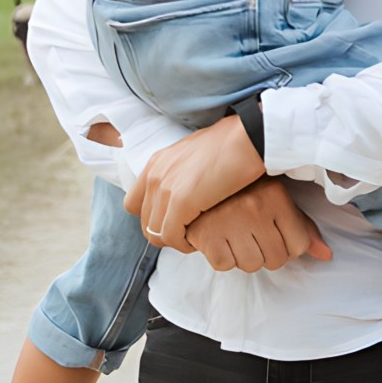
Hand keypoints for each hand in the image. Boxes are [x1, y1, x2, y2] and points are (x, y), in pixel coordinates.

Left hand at [128, 115, 263, 247]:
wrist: (248, 137)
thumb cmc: (232, 145)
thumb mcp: (195, 154)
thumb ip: (182, 171)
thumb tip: (186, 187)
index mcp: (156, 163)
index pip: (133, 204)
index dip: (152, 218)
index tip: (173, 221)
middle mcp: (155, 175)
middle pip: (144, 223)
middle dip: (165, 233)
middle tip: (187, 235)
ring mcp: (166, 188)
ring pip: (155, 233)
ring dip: (174, 241)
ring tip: (194, 238)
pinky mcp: (181, 202)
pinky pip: (172, 236)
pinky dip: (183, 244)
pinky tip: (198, 241)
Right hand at [181, 175, 331, 272]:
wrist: (196, 180)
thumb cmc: (240, 192)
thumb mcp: (276, 200)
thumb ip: (302, 228)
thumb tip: (326, 255)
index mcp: (276, 197)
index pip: (299, 246)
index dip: (288, 246)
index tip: (275, 233)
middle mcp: (255, 209)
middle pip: (276, 259)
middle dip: (267, 253)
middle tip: (253, 234)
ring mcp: (230, 222)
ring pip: (252, 265)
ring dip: (244, 256)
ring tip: (236, 235)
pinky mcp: (206, 235)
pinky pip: (225, 264)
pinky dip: (222, 257)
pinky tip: (220, 238)